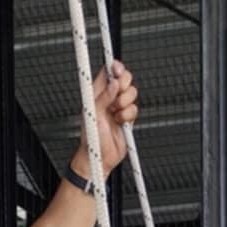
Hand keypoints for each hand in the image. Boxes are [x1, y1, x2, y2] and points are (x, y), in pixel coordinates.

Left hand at [75, 61, 137, 177]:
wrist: (100, 158)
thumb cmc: (91, 138)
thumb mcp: (93, 114)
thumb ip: (104, 96)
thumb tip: (113, 84)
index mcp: (97, 92)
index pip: (108, 72)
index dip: (115, 68)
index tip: (117, 69)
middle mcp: (109, 97)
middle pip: (124, 79)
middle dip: (124, 86)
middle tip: (118, 96)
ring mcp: (119, 107)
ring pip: (132, 94)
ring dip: (125, 104)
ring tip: (115, 114)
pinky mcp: (127, 117)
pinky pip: (135, 109)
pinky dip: (128, 116)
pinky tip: (120, 122)